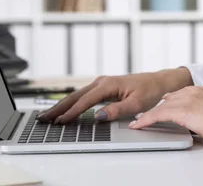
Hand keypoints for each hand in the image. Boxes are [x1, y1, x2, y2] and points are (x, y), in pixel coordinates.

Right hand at [36, 68, 193, 123]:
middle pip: (76, 96)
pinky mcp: (103, 87)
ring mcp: (101, 83)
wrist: (158, 81)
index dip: (72, 112)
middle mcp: (102, 81)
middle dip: (59, 108)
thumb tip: (98, 116)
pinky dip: (72, 103)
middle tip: (43, 119)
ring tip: (49, 116)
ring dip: (63, 105)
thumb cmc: (149, 91)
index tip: (61, 122)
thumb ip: (116, 111)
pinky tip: (65, 110)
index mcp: (109, 84)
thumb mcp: (135, 104)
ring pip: (77, 95)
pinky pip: (84, 95)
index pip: (86, 100)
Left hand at [129, 85, 202, 147]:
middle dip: (158, 107)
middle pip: (169, 98)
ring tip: (138, 121)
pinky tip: (139, 124)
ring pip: (161, 106)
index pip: (182, 94)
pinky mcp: (183, 110)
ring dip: (148, 114)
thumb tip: (199, 121)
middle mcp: (195, 90)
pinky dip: (146, 119)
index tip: (163, 106)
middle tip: (145, 115)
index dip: (170, 101)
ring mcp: (188, 98)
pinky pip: (158, 114)